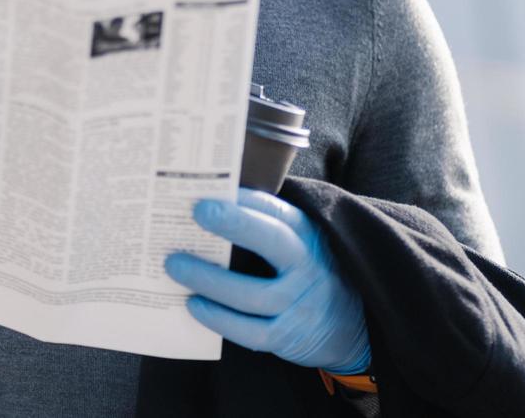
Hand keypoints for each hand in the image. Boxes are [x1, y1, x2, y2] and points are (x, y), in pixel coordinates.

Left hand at [164, 187, 370, 374]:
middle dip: (236, 224)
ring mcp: (299, 304)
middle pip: (273, 241)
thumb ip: (266, 226)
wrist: (350, 326)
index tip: (216, 187)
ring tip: (174, 264)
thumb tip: (210, 203)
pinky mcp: (288, 336)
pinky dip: (218, 319)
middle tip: (198, 211)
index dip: (247, 199)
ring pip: (252, 293)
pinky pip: (249, 332)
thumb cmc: (306, 273)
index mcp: (308, 236)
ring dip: (209, 279)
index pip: (279, 212)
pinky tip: (193, 305)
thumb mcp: (299, 244)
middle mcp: (308, 267)